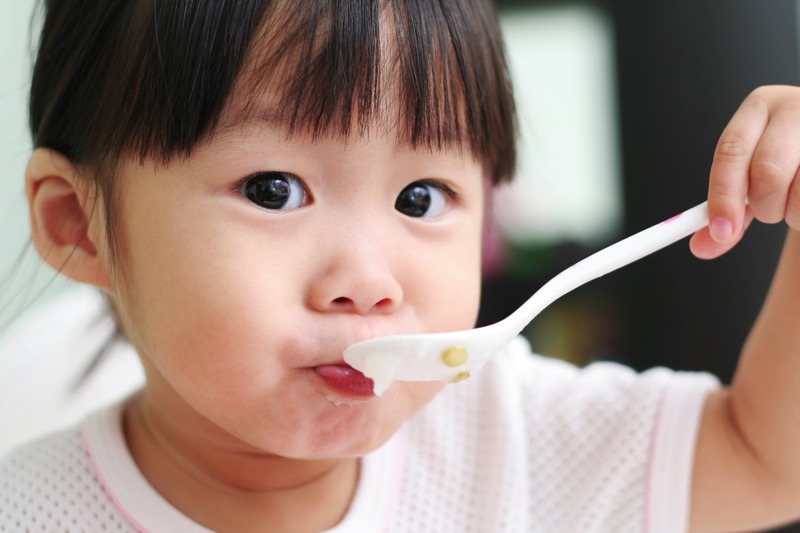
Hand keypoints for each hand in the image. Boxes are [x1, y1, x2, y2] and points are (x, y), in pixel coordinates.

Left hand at [690, 85, 799, 258]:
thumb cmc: (789, 160)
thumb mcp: (754, 177)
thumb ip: (730, 210)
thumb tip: (701, 248)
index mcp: (760, 106)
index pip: (731, 151)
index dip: (724, 195)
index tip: (722, 231)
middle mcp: (795, 105)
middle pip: (768, 171)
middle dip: (766, 206)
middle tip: (770, 213)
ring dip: (795, 214)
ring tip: (798, 203)